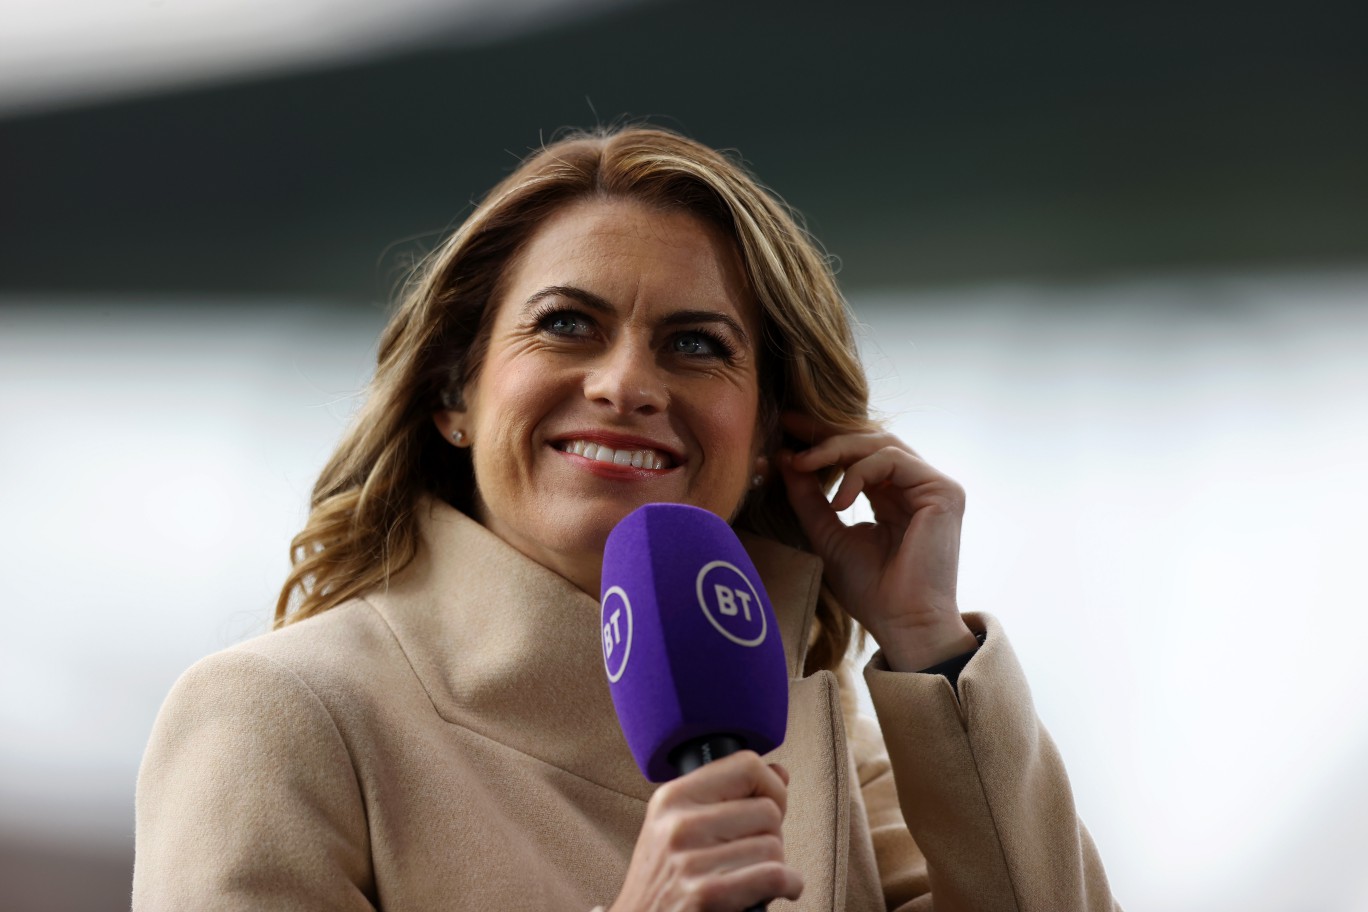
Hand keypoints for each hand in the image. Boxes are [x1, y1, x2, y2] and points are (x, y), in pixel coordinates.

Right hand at [609, 752, 802, 911]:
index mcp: (673, 797)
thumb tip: (780, 773)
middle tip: (750, 853)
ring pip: (774, 846)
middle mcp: (679, 823)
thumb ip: (728, 797)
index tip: (768, 806)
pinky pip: (774, 875)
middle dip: (771, 835)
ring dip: (775, 865)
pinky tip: (779, 889)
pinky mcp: (706, 893)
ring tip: (750, 875)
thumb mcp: (679, 827)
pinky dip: (789, 885)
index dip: (771, 787)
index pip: (746, 765)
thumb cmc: (664, 881)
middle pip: (768, 810)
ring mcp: (690, 859)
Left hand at [777, 412, 978, 672]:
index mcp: (892, 495)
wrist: (903, 624)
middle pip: (869, 439)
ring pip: (880, 443)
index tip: (784, 428)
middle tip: (788, 426)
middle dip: (825, 432)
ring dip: (836, 449)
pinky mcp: (943, 490)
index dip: (822, 438)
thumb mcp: (827, 535)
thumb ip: (808, 498)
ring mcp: (932, 486)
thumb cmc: (870, 590)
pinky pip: (893, 460)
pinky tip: (839, 501)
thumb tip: (782, 458)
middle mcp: (915, 486)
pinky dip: (859, 473)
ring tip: (802, 464)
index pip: (857, 453)